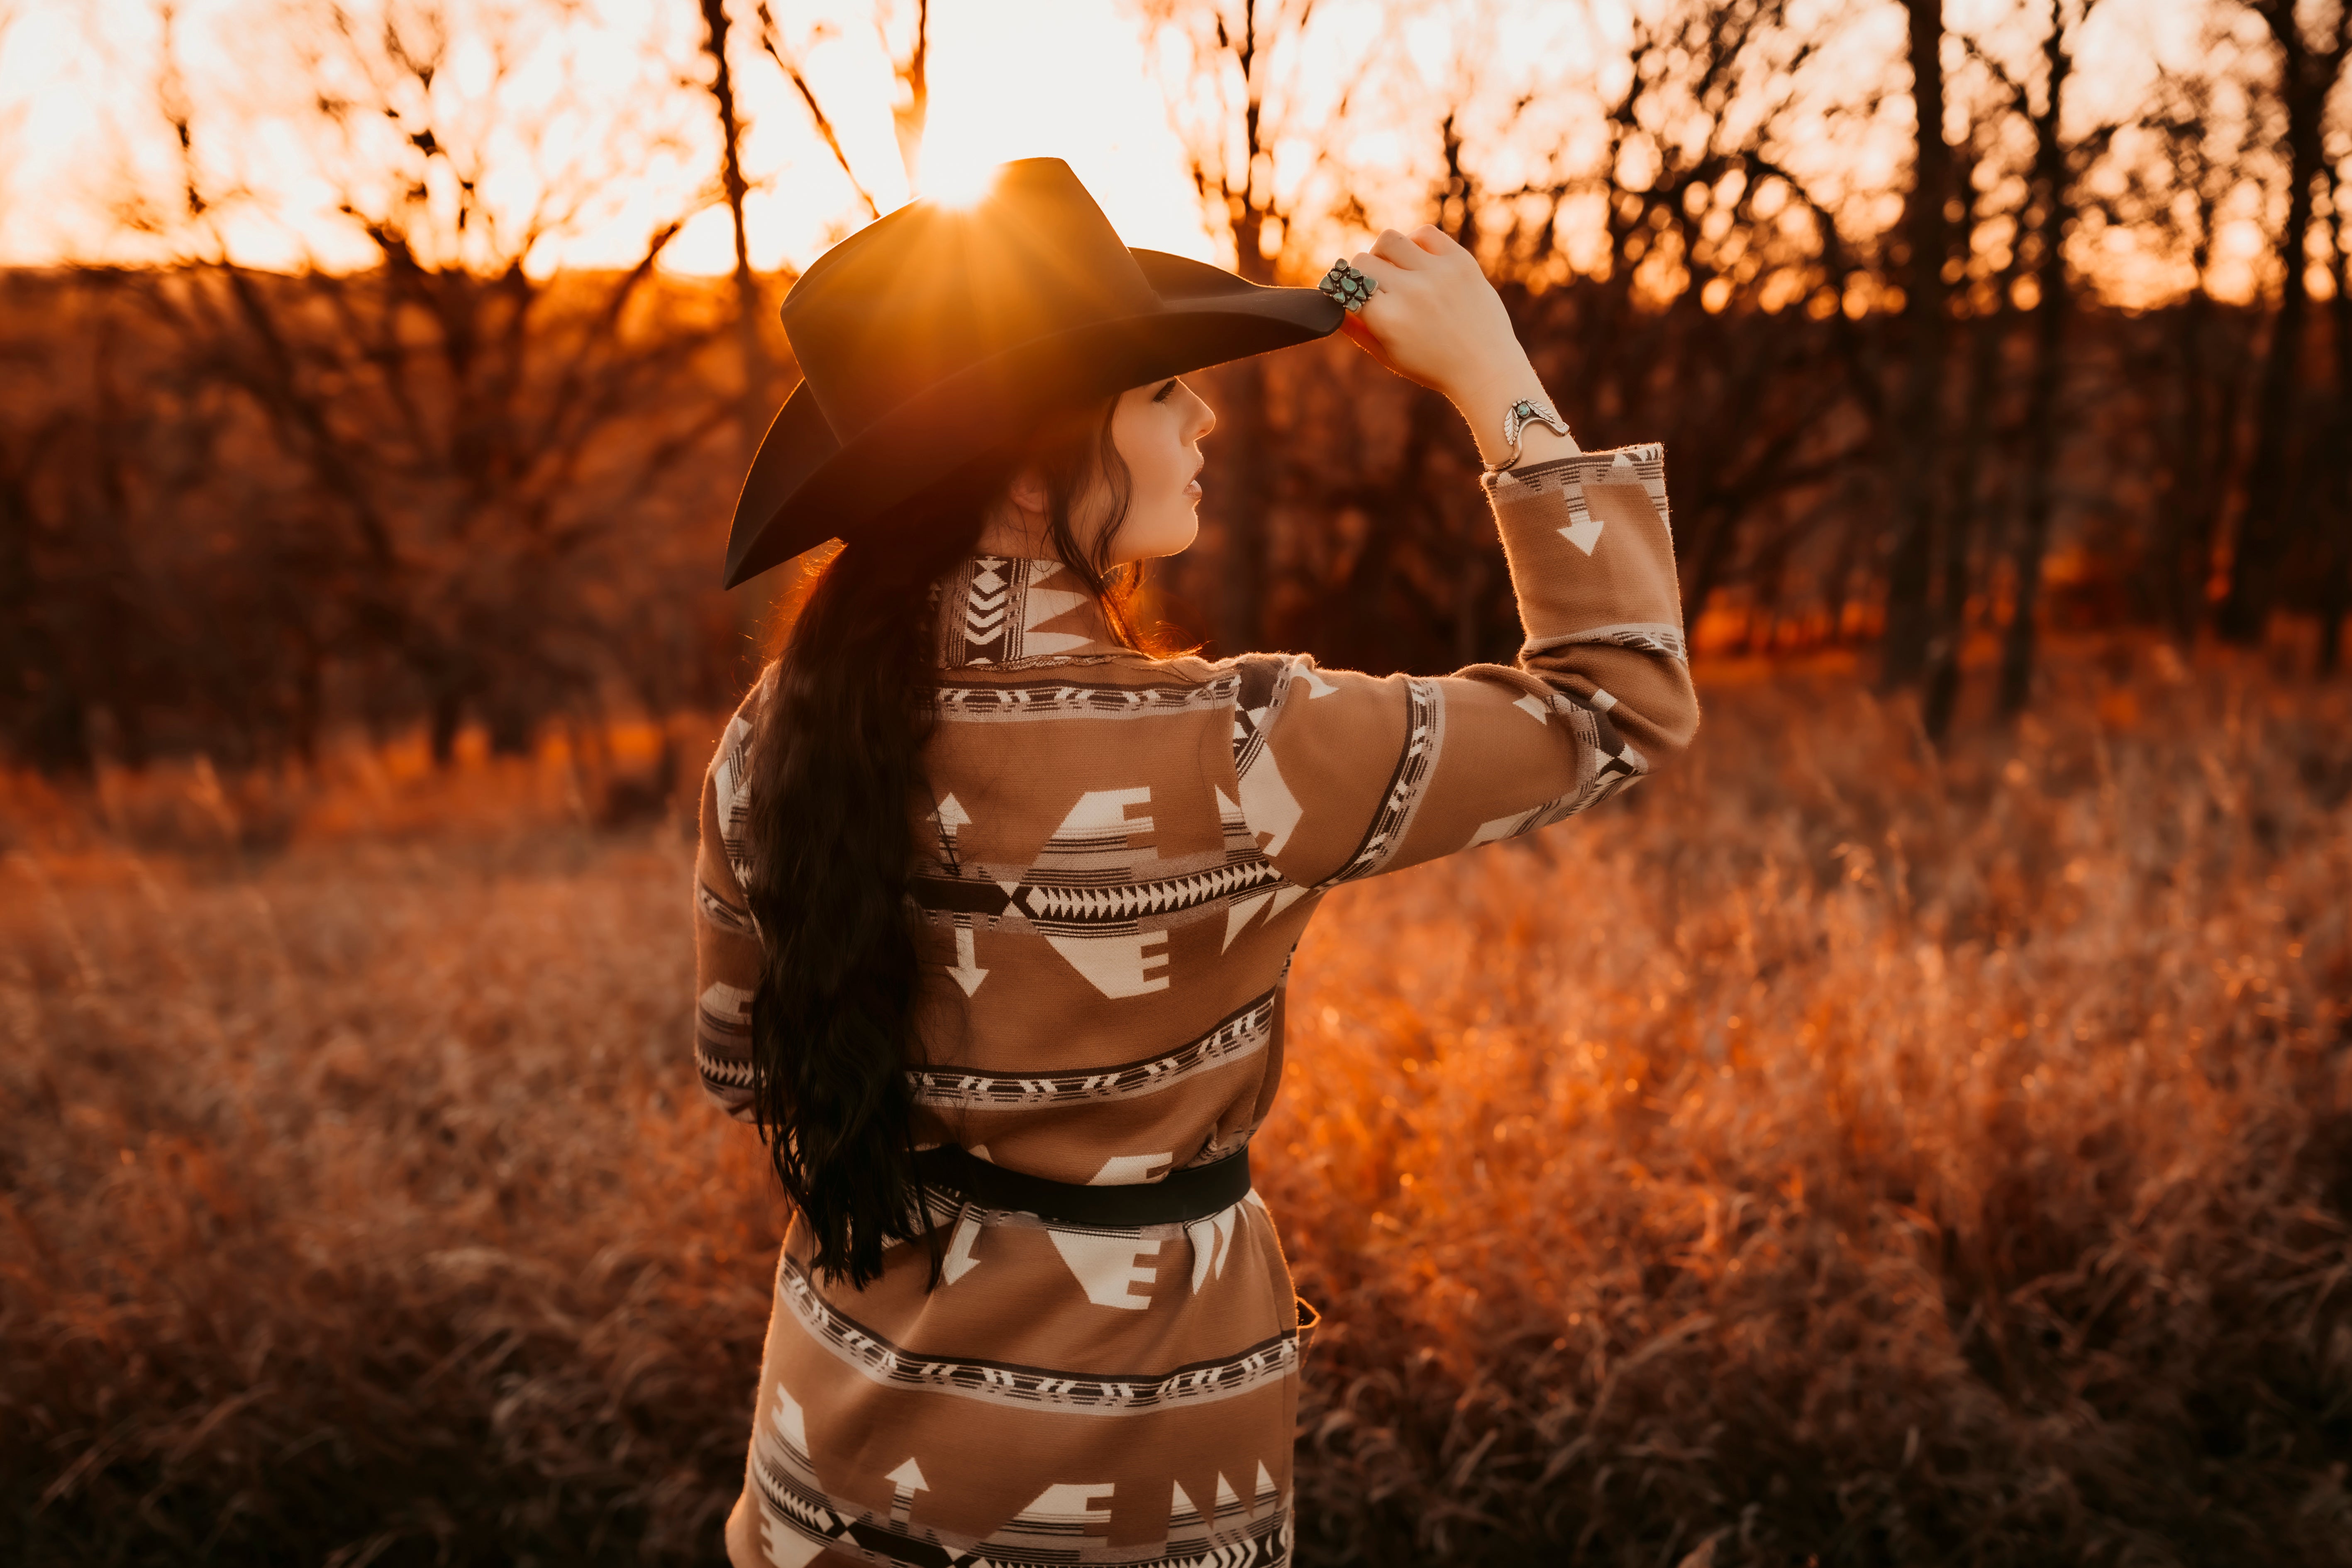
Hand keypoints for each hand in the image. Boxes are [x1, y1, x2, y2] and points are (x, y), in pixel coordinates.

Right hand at [1334, 226, 1529, 404]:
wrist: (1486, 369)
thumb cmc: (1432, 366)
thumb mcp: (1387, 355)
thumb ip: (1355, 329)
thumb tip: (1333, 302)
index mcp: (1387, 320)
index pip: (1344, 285)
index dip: (1341, 290)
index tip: (1346, 293)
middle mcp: (1410, 292)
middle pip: (1362, 261)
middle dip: (1361, 275)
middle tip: (1375, 289)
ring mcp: (1437, 273)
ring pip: (1388, 239)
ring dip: (1385, 254)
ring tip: (1397, 271)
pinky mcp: (1461, 261)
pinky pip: (1425, 233)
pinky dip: (1416, 243)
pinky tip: (1421, 263)